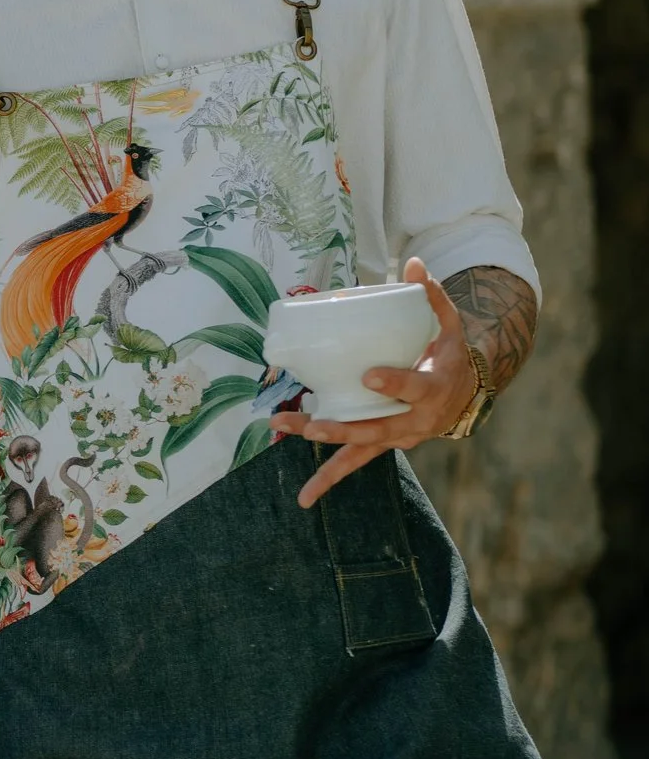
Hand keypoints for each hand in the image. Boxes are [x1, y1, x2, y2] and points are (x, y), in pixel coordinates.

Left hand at [268, 257, 476, 508]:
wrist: (467, 392)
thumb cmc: (449, 354)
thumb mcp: (449, 324)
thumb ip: (431, 295)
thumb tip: (413, 261)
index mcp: (433, 388)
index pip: (413, 388)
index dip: (393, 384)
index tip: (368, 377)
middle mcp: (416, 421)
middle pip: (376, 429)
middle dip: (341, 428)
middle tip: (311, 424)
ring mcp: (399, 437)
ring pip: (360, 451)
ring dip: (325, 457)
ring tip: (291, 451)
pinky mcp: (384, 445)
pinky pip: (356, 463)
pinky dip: (330, 479)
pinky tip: (304, 497)